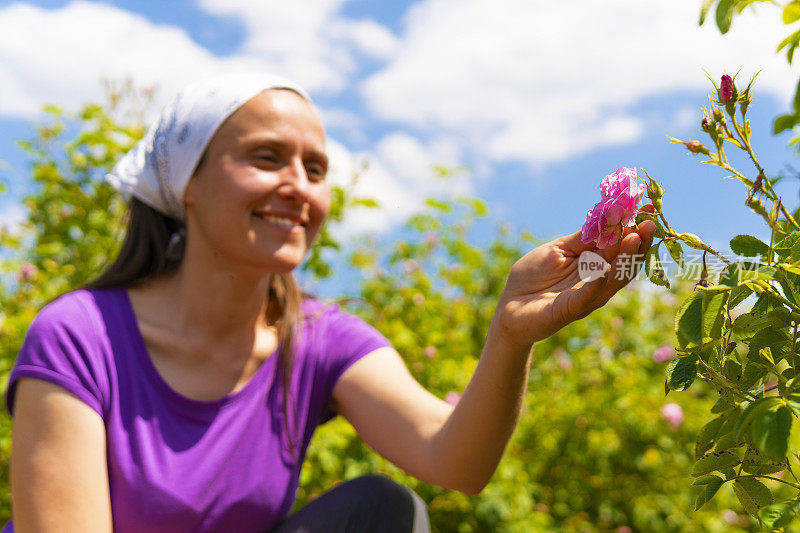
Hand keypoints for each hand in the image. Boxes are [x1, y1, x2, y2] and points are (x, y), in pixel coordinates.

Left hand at [494, 206, 656, 348]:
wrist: (510, 307)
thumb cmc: (533, 276)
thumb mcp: (558, 250)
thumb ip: (582, 238)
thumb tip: (608, 215)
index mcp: (594, 263)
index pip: (620, 244)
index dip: (633, 227)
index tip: (648, 208)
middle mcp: (597, 281)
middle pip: (624, 261)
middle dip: (638, 241)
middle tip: (650, 222)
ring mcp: (587, 297)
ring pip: (613, 278)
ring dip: (625, 259)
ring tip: (635, 238)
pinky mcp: (570, 309)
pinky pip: (587, 296)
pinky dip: (597, 283)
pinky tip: (605, 269)